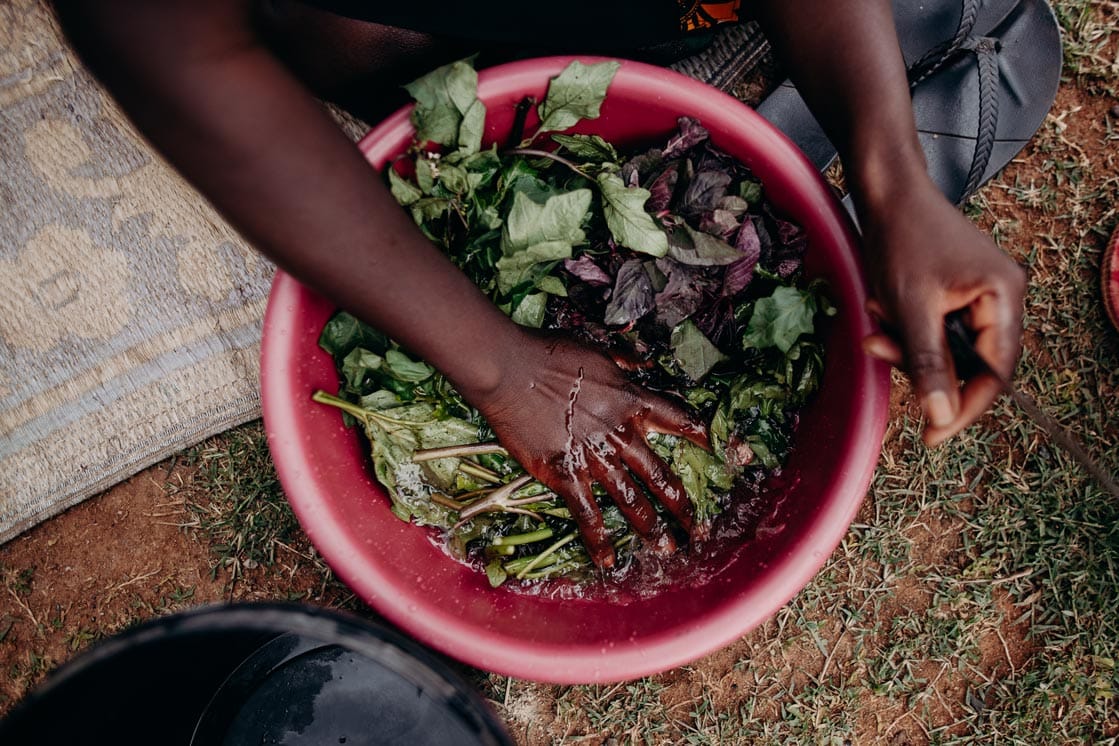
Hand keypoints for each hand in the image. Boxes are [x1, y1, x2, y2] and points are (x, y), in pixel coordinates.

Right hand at [476, 332, 708, 567]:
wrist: (510, 370)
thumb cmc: (549, 354)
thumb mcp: (597, 351)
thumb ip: (625, 361)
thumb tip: (644, 362)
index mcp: (632, 401)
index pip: (680, 420)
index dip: (707, 436)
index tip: (728, 454)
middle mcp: (621, 434)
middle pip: (660, 474)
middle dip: (681, 504)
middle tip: (697, 527)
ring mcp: (595, 457)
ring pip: (631, 499)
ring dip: (650, 526)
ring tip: (666, 547)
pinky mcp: (566, 474)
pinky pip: (587, 513)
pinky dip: (598, 539)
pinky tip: (608, 560)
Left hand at [859, 179, 1025, 445]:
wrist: (885, 193)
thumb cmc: (901, 240)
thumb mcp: (910, 308)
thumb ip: (928, 363)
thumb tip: (941, 417)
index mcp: (1004, 297)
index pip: (996, 372)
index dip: (965, 407)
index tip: (931, 436)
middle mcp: (1000, 297)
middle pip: (968, 363)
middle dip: (919, 363)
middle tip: (878, 347)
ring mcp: (978, 294)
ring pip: (944, 348)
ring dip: (905, 344)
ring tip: (875, 316)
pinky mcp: (954, 292)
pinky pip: (932, 329)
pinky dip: (904, 328)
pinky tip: (879, 306)